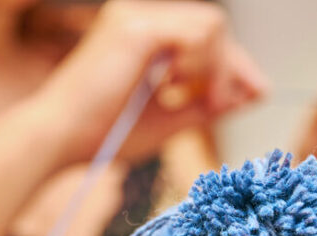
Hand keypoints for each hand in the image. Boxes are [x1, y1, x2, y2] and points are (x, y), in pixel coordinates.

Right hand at [38, 0, 267, 165]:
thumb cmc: (102, 134)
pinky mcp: (136, 27)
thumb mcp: (168, 119)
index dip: (233, 65)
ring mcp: (135, 16)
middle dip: (234, 66)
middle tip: (237, 102)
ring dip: (218, 68)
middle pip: (213, 25)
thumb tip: (252, 94)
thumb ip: (208, 104)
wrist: (60, 139)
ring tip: (203, 101)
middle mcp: (138, 16)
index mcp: (141, 35)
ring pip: (211, 25)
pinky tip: (183, 88)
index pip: (203, 36)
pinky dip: (204, 64)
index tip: (257, 93)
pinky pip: (198, 33)